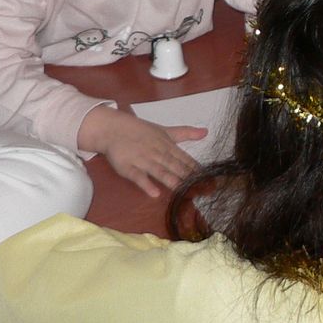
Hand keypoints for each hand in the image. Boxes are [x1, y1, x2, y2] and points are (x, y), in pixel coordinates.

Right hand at [79, 104, 205, 197]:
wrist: (113, 129)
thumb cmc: (141, 131)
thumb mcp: (165, 130)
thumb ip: (185, 133)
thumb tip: (206, 132)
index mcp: (167, 145)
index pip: (184, 158)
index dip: (196, 169)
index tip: (208, 179)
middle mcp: (157, 153)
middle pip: (174, 165)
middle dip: (187, 177)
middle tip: (200, 189)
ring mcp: (142, 160)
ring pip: (159, 171)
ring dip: (171, 180)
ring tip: (182, 190)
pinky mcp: (127, 167)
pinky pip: (137, 177)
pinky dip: (146, 185)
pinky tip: (154, 194)